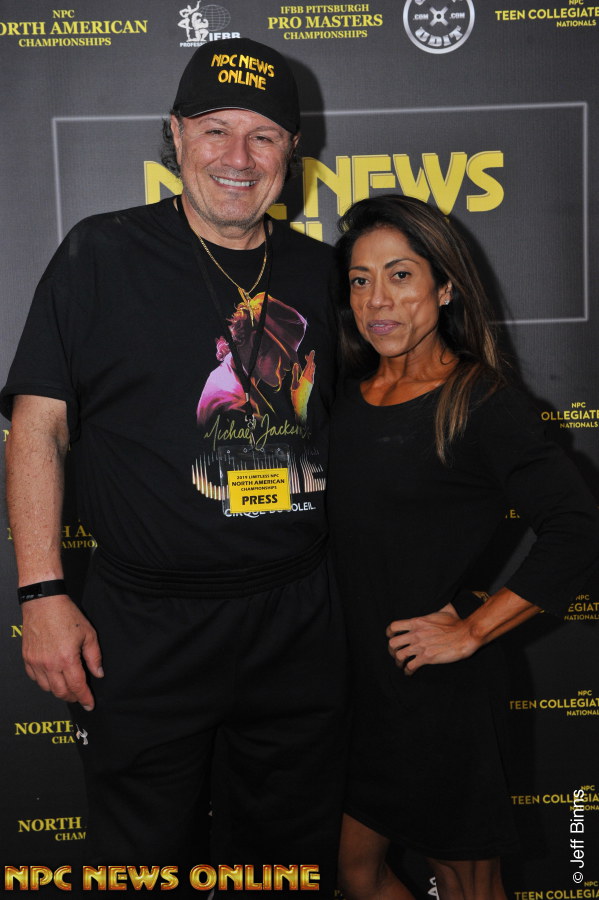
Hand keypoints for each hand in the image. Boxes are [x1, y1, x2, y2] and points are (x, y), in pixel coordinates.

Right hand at [21, 594, 103, 708]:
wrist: (43, 603)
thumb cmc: (67, 615)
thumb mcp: (88, 634)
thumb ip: (94, 656)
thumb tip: (98, 673)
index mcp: (67, 659)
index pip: (77, 687)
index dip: (85, 698)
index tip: (90, 705)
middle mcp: (49, 664)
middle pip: (61, 692)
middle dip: (72, 697)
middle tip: (80, 696)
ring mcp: (36, 662)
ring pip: (47, 688)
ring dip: (58, 691)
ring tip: (67, 686)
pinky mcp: (27, 658)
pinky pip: (35, 678)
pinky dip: (45, 682)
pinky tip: (52, 676)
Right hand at [291, 350, 315, 422]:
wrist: (301, 405)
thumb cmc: (296, 395)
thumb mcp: (293, 384)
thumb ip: (295, 374)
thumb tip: (296, 364)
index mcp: (305, 378)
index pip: (309, 365)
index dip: (310, 357)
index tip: (312, 351)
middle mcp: (310, 379)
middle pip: (312, 366)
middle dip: (310, 360)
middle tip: (307, 354)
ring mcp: (311, 382)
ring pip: (312, 370)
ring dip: (310, 364)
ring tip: (307, 360)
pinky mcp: (310, 385)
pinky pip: (311, 374)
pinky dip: (310, 369)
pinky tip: (307, 369)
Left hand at [386, 603, 479, 674]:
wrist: (466, 635)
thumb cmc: (457, 623)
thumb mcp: (445, 610)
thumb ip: (438, 607)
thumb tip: (442, 599)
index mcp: (417, 622)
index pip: (394, 626)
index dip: (389, 633)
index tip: (391, 637)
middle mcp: (416, 634)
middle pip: (392, 643)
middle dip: (392, 650)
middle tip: (396, 654)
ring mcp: (420, 646)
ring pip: (399, 656)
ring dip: (399, 661)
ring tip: (402, 664)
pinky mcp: (427, 658)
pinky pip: (410, 666)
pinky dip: (408, 671)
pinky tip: (409, 672)